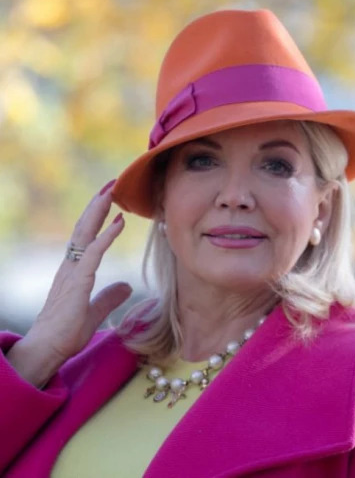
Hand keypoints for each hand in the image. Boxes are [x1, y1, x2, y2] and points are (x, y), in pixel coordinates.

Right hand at [9, 180, 132, 382]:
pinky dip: (106, 236)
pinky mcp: (77, 282)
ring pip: (84, 234)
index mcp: (74, 271)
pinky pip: (92, 253)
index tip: (112, 201)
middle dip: (97, 204)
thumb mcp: (95, 311)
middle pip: (83, 228)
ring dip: (99, 211)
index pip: (86, 237)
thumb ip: (109, 297)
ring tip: (111, 191)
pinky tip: (119, 223)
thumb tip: (127, 287)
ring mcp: (72, 272)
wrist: (48, 350)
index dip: (98, 218)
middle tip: (111, 184)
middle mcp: (70, 266)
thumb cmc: (66, 332)